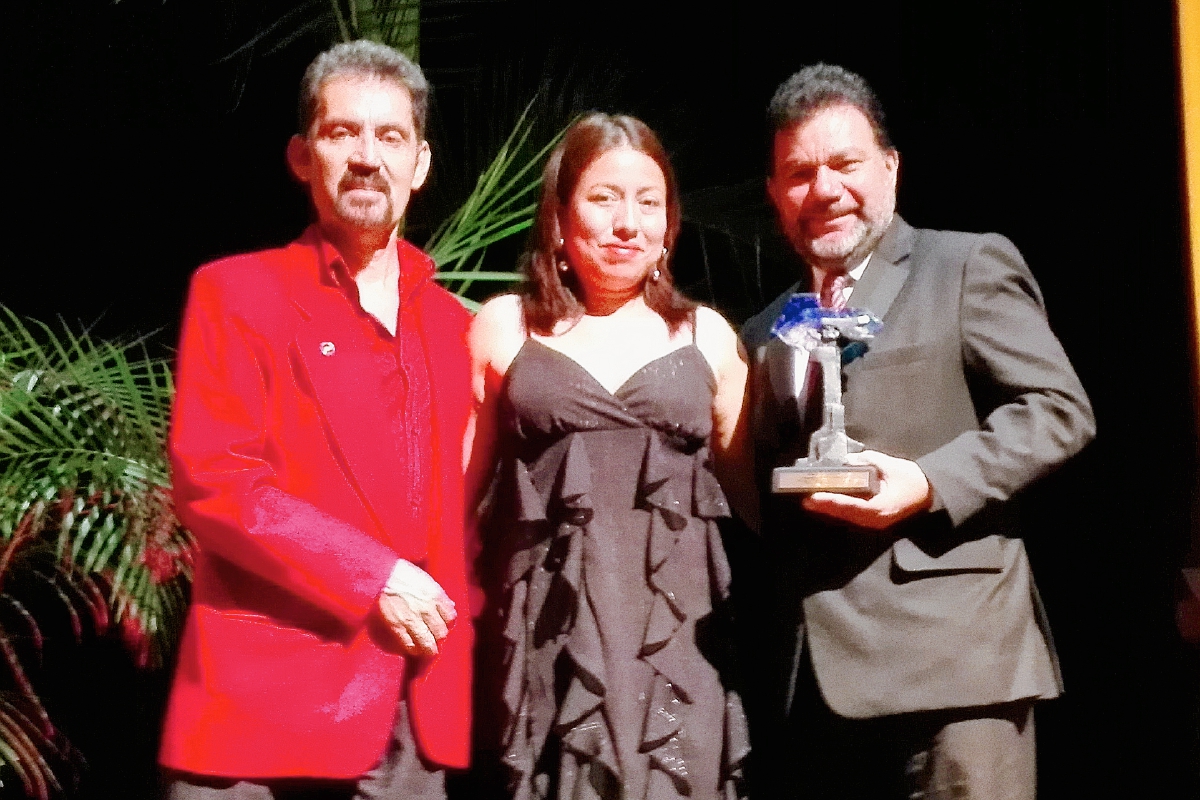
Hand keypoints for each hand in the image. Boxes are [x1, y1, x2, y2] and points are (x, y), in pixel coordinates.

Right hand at [377, 560, 456, 656]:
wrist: (379, 575)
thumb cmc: (401, 573)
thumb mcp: (425, 579)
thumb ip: (438, 594)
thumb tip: (450, 606)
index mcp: (435, 595)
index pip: (451, 617)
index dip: (448, 624)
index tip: (444, 625)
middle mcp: (427, 609)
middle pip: (441, 633)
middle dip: (439, 638)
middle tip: (435, 639)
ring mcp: (412, 619)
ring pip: (428, 643)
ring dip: (428, 649)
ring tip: (426, 650)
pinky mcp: (397, 627)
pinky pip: (409, 645)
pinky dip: (412, 649)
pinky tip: (413, 649)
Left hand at [801, 450, 931, 529]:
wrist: (929, 494)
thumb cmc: (912, 480)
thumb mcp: (891, 466)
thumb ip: (868, 461)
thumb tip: (848, 460)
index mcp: (881, 509)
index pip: (851, 506)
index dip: (832, 501)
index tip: (815, 497)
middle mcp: (874, 520)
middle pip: (845, 514)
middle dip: (825, 506)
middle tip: (806, 499)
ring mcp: (873, 522)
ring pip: (846, 516)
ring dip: (828, 508)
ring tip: (810, 500)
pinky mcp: (871, 518)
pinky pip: (851, 514)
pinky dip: (837, 508)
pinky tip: (825, 502)